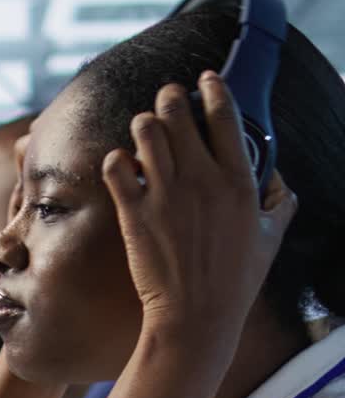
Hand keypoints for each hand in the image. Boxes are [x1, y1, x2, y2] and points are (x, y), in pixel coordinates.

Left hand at [101, 72, 297, 353]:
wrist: (195, 318)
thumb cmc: (236, 282)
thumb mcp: (270, 239)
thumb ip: (281, 203)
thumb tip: (281, 181)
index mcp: (238, 181)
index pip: (224, 114)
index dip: (213, 88)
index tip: (205, 79)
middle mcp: (201, 179)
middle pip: (176, 109)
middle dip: (169, 100)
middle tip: (167, 106)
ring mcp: (165, 194)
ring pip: (144, 129)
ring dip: (142, 126)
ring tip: (144, 137)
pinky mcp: (134, 212)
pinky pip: (115, 165)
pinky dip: (116, 160)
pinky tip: (123, 169)